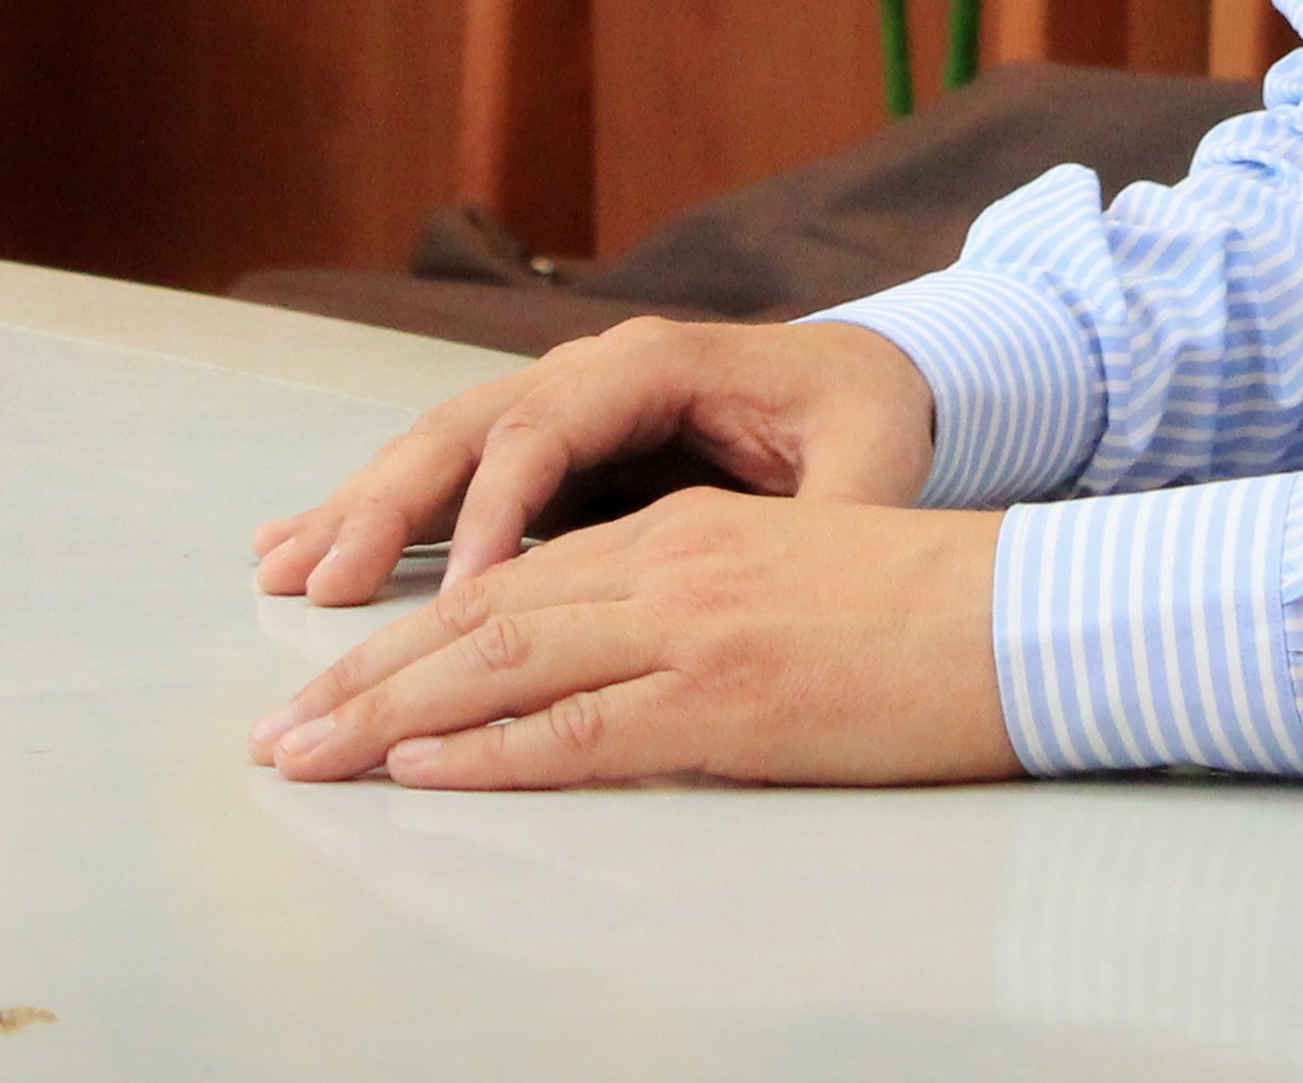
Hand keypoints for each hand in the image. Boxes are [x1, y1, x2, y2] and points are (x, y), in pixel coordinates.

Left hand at [251, 487, 1011, 787]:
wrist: (1028, 611)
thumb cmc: (930, 606)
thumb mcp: (794, 573)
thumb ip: (701, 596)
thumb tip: (619, 656)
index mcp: (683, 533)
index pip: (515, 580)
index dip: (412, 634)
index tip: (332, 679)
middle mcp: (666, 567)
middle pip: (478, 618)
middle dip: (362, 676)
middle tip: (274, 733)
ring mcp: (688, 631)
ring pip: (500, 666)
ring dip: (385, 715)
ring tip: (302, 753)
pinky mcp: (722, 700)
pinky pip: (577, 729)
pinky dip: (486, 751)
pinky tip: (418, 768)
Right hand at [252, 316, 937, 606]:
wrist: (871, 375)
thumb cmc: (869, 421)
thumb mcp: (870, 463)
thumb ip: (831, 509)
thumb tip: (804, 568)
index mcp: (659, 361)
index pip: (553, 428)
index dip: (505, 508)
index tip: (470, 588)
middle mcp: (590, 367)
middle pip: (468, 426)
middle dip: (391, 504)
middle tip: (324, 583)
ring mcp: (558, 397)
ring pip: (439, 445)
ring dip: (361, 507)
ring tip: (282, 569)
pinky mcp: (545, 441)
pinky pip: (446, 470)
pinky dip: (375, 508)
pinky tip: (301, 546)